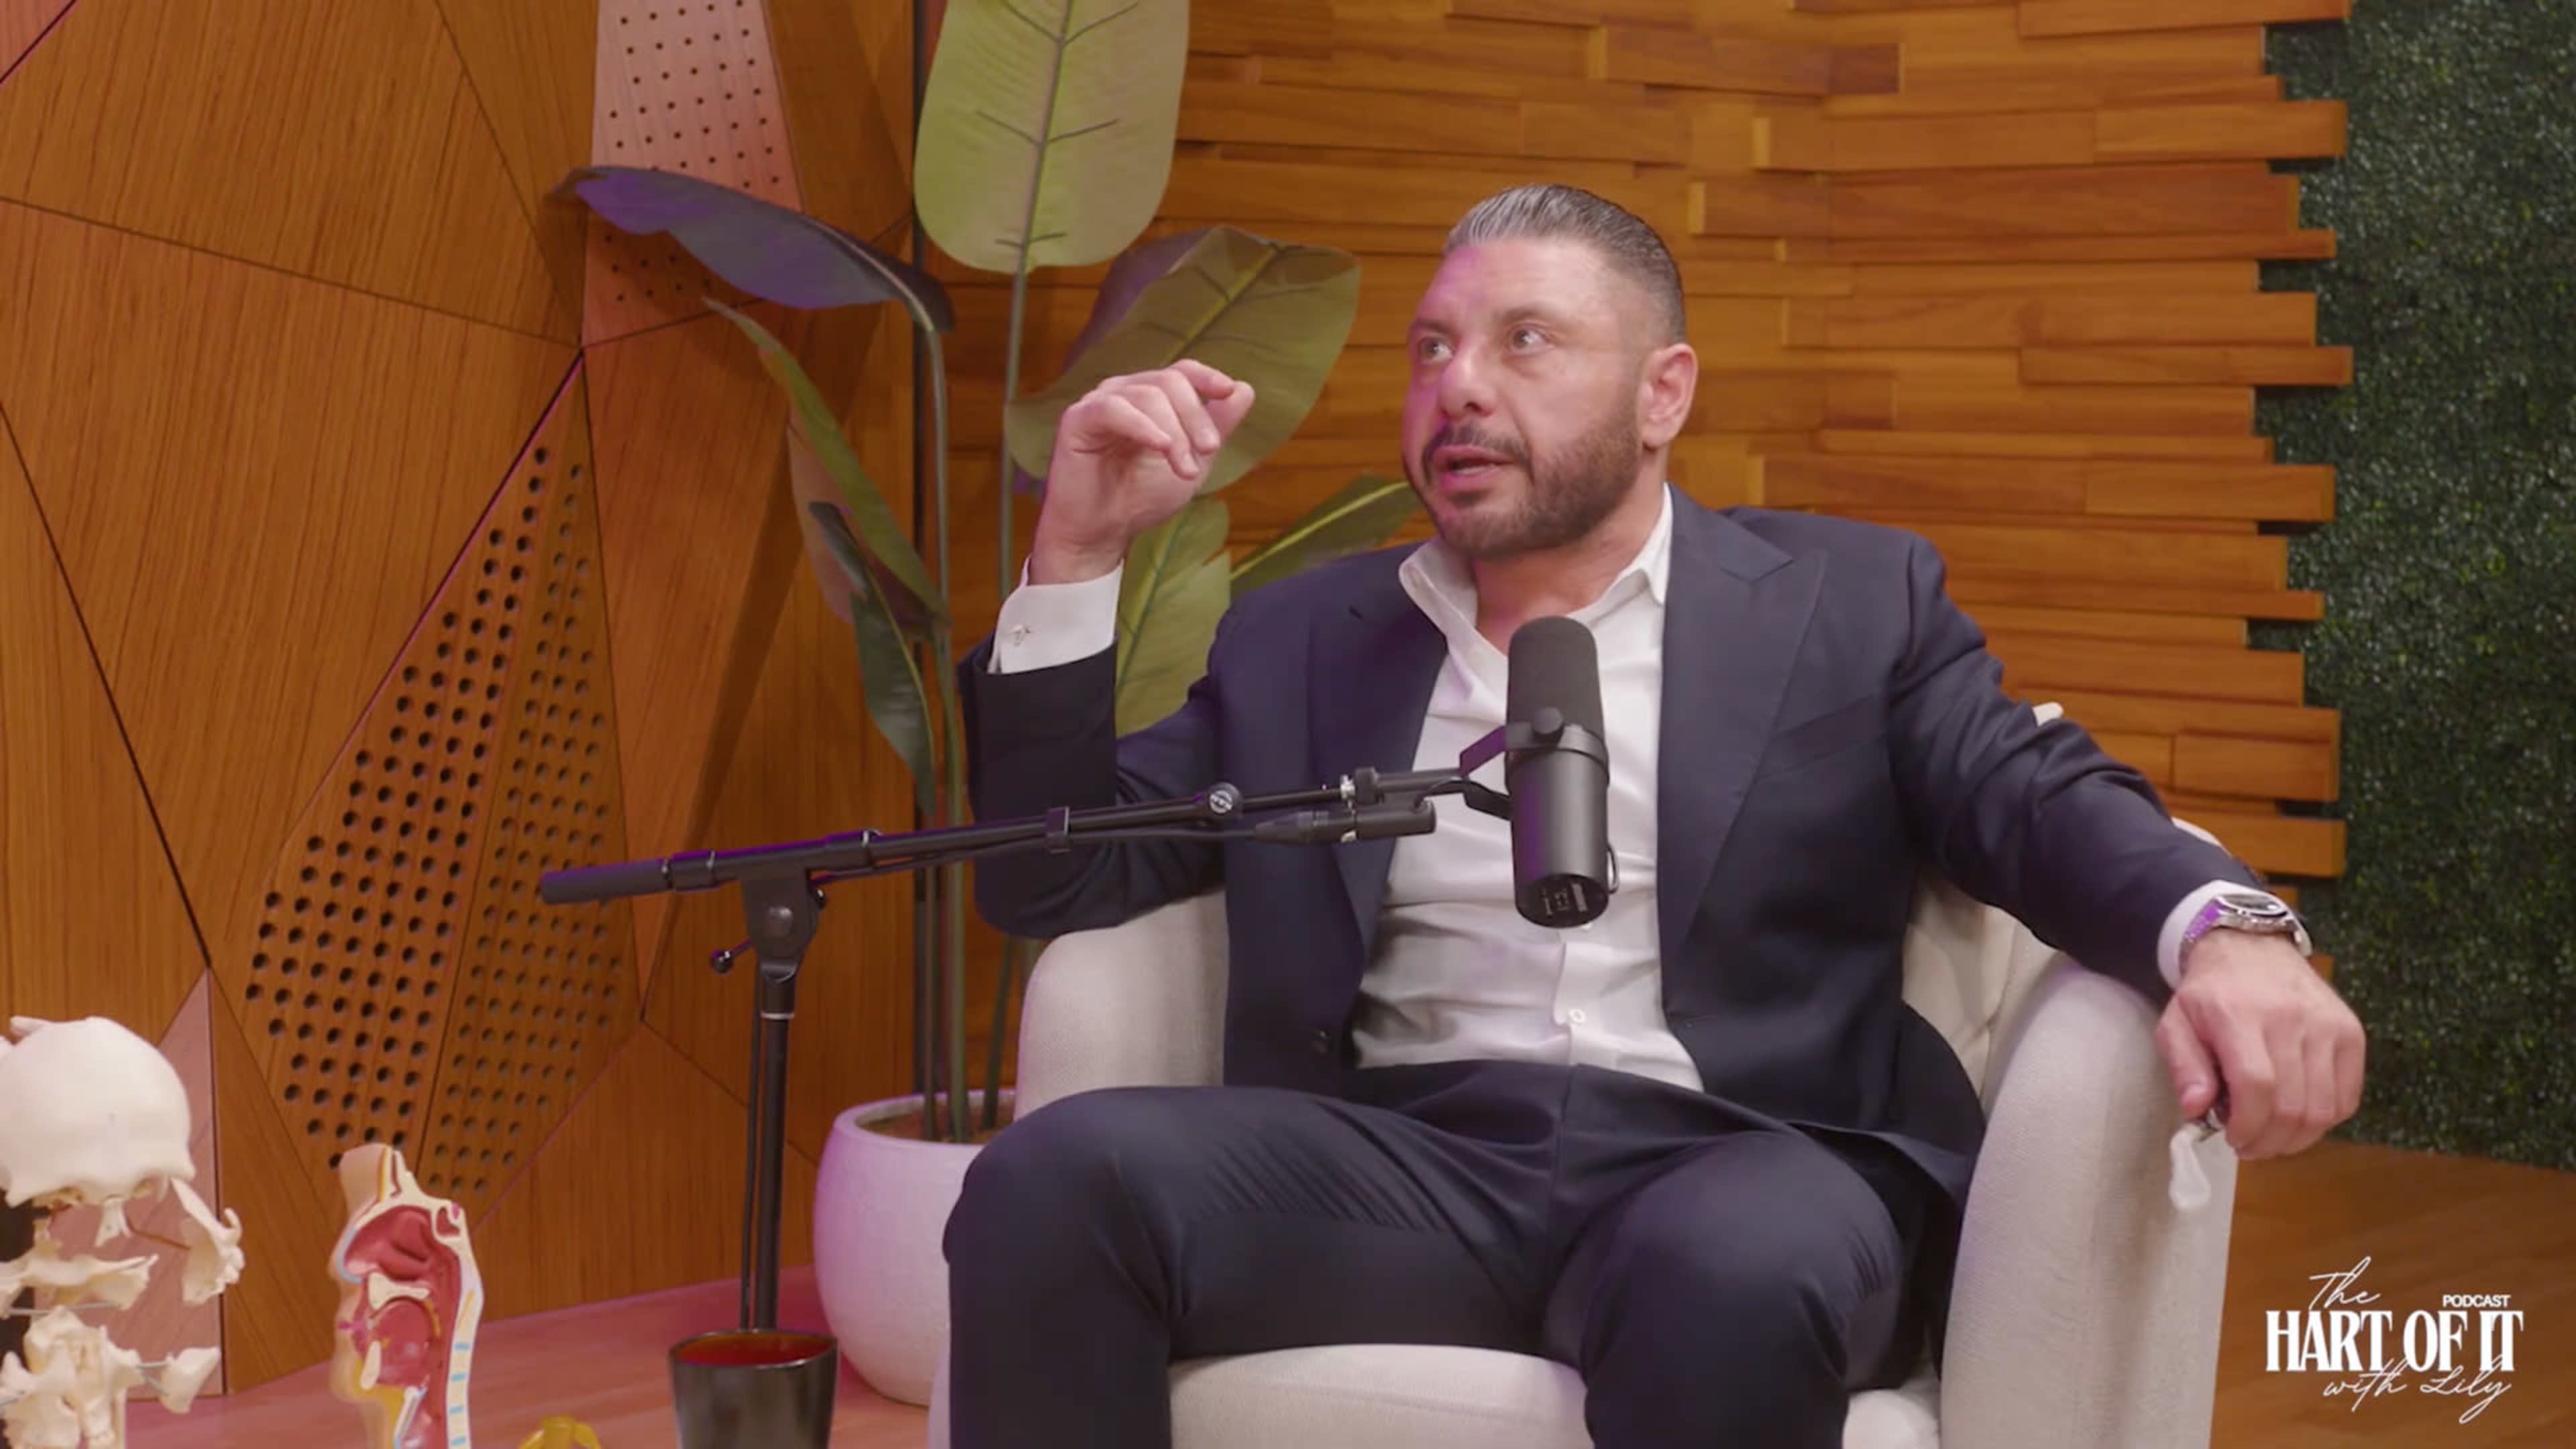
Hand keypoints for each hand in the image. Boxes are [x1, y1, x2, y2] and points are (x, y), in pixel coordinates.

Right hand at [1028, 360, 1256, 582]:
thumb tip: (1245, 389)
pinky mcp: (1078, 419)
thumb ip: (1216, 426)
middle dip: (1196, 416)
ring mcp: (1099, 403)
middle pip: (1170, 381)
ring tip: (1185, 469)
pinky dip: (1143, 426)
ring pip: (1147, 395)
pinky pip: (1113, 408)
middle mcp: (1124, 392)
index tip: (1227, 391)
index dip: (1206, 376)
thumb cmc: (1141, 496)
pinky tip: (1160, 446)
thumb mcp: (1193, 460)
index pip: (1181, 371)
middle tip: (1209, 451)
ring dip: (1175, 433)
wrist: (1104, 531)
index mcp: (1149, 398)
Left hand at [2156, 931, 2364, 1158]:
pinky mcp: (2351, 1032)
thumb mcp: (2176, 1023)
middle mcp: (2291, 1019)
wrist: (2250, 947)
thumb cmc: (2209, 993)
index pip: (2257, 1086)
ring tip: (2272, 1136)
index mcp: (2240, 1015)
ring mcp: (2327, 1026)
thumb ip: (2184, 1067)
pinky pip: (2347, 1096)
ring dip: (2297, 1138)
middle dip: (2269, 1141)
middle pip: (2293, 1105)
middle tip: (2250, 1146)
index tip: (2232, 1140)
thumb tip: (2197, 1110)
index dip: (2248, 1126)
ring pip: (2324, 1108)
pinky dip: (2325, 1120)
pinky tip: (2299, 1117)